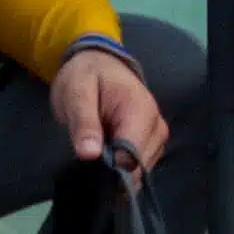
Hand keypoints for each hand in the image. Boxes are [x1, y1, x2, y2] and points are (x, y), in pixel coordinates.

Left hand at [53, 44, 165, 175]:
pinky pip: (139, 165)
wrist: (99, 63)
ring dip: (116, 169)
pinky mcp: (152, 142)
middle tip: (88, 154)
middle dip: (112, 169)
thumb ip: (84, 123)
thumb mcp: (76, 93)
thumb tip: (89, 154)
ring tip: (96, 151)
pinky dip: (122, 166)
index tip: (88, 163)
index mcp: (141, 111)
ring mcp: (157, 135)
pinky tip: (106, 154)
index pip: (132, 156)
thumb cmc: (86, 76)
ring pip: (140, 170)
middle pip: (138, 166)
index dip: (109, 167)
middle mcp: (156, 126)